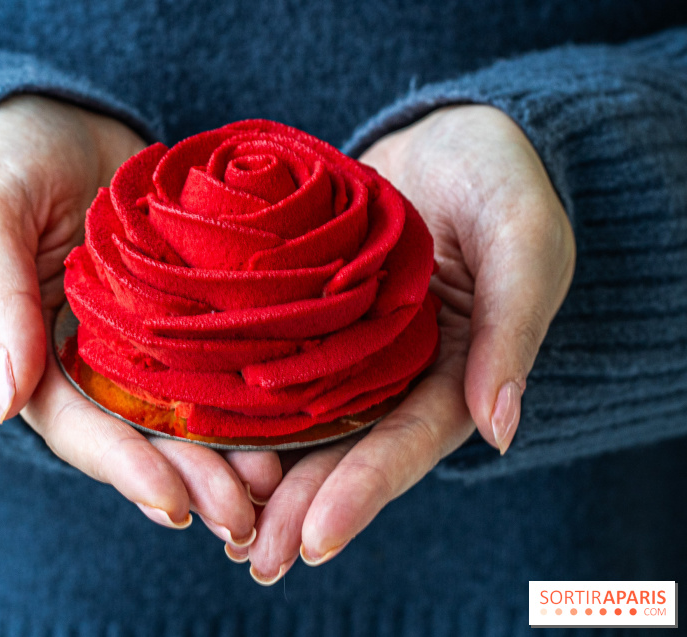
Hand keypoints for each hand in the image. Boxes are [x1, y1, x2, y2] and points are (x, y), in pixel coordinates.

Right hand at [0, 96, 280, 543]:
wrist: (58, 118)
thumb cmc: (4, 158)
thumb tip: (6, 404)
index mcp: (37, 353)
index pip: (81, 426)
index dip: (126, 467)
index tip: (175, 504)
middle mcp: (94, 358)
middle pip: (145, 434)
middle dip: (193, 479)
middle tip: (245, 515)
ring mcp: (145, 336)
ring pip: (188, 409)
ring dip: (228, 453)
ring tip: (276, 486)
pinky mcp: (188, 307)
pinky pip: (217, 356)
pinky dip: (246, 394)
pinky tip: (287, 421)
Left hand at [245, 105, 574, 582]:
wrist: (447, 133)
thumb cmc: (500, 176)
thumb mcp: (522, 238)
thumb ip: (512, 327)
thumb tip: (500, 429)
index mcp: (457, 366)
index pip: (412, 438)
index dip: (367, 489)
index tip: (317, 537)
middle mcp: (399, 368)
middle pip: (350, 447)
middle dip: (304, 504)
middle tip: (254, 558)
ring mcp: (351, 342)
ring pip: (305, 417)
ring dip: (267, 471)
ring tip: (221, 523)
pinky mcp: (311, 311)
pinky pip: (275, 359)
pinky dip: (244, 400)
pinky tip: (203, 434)